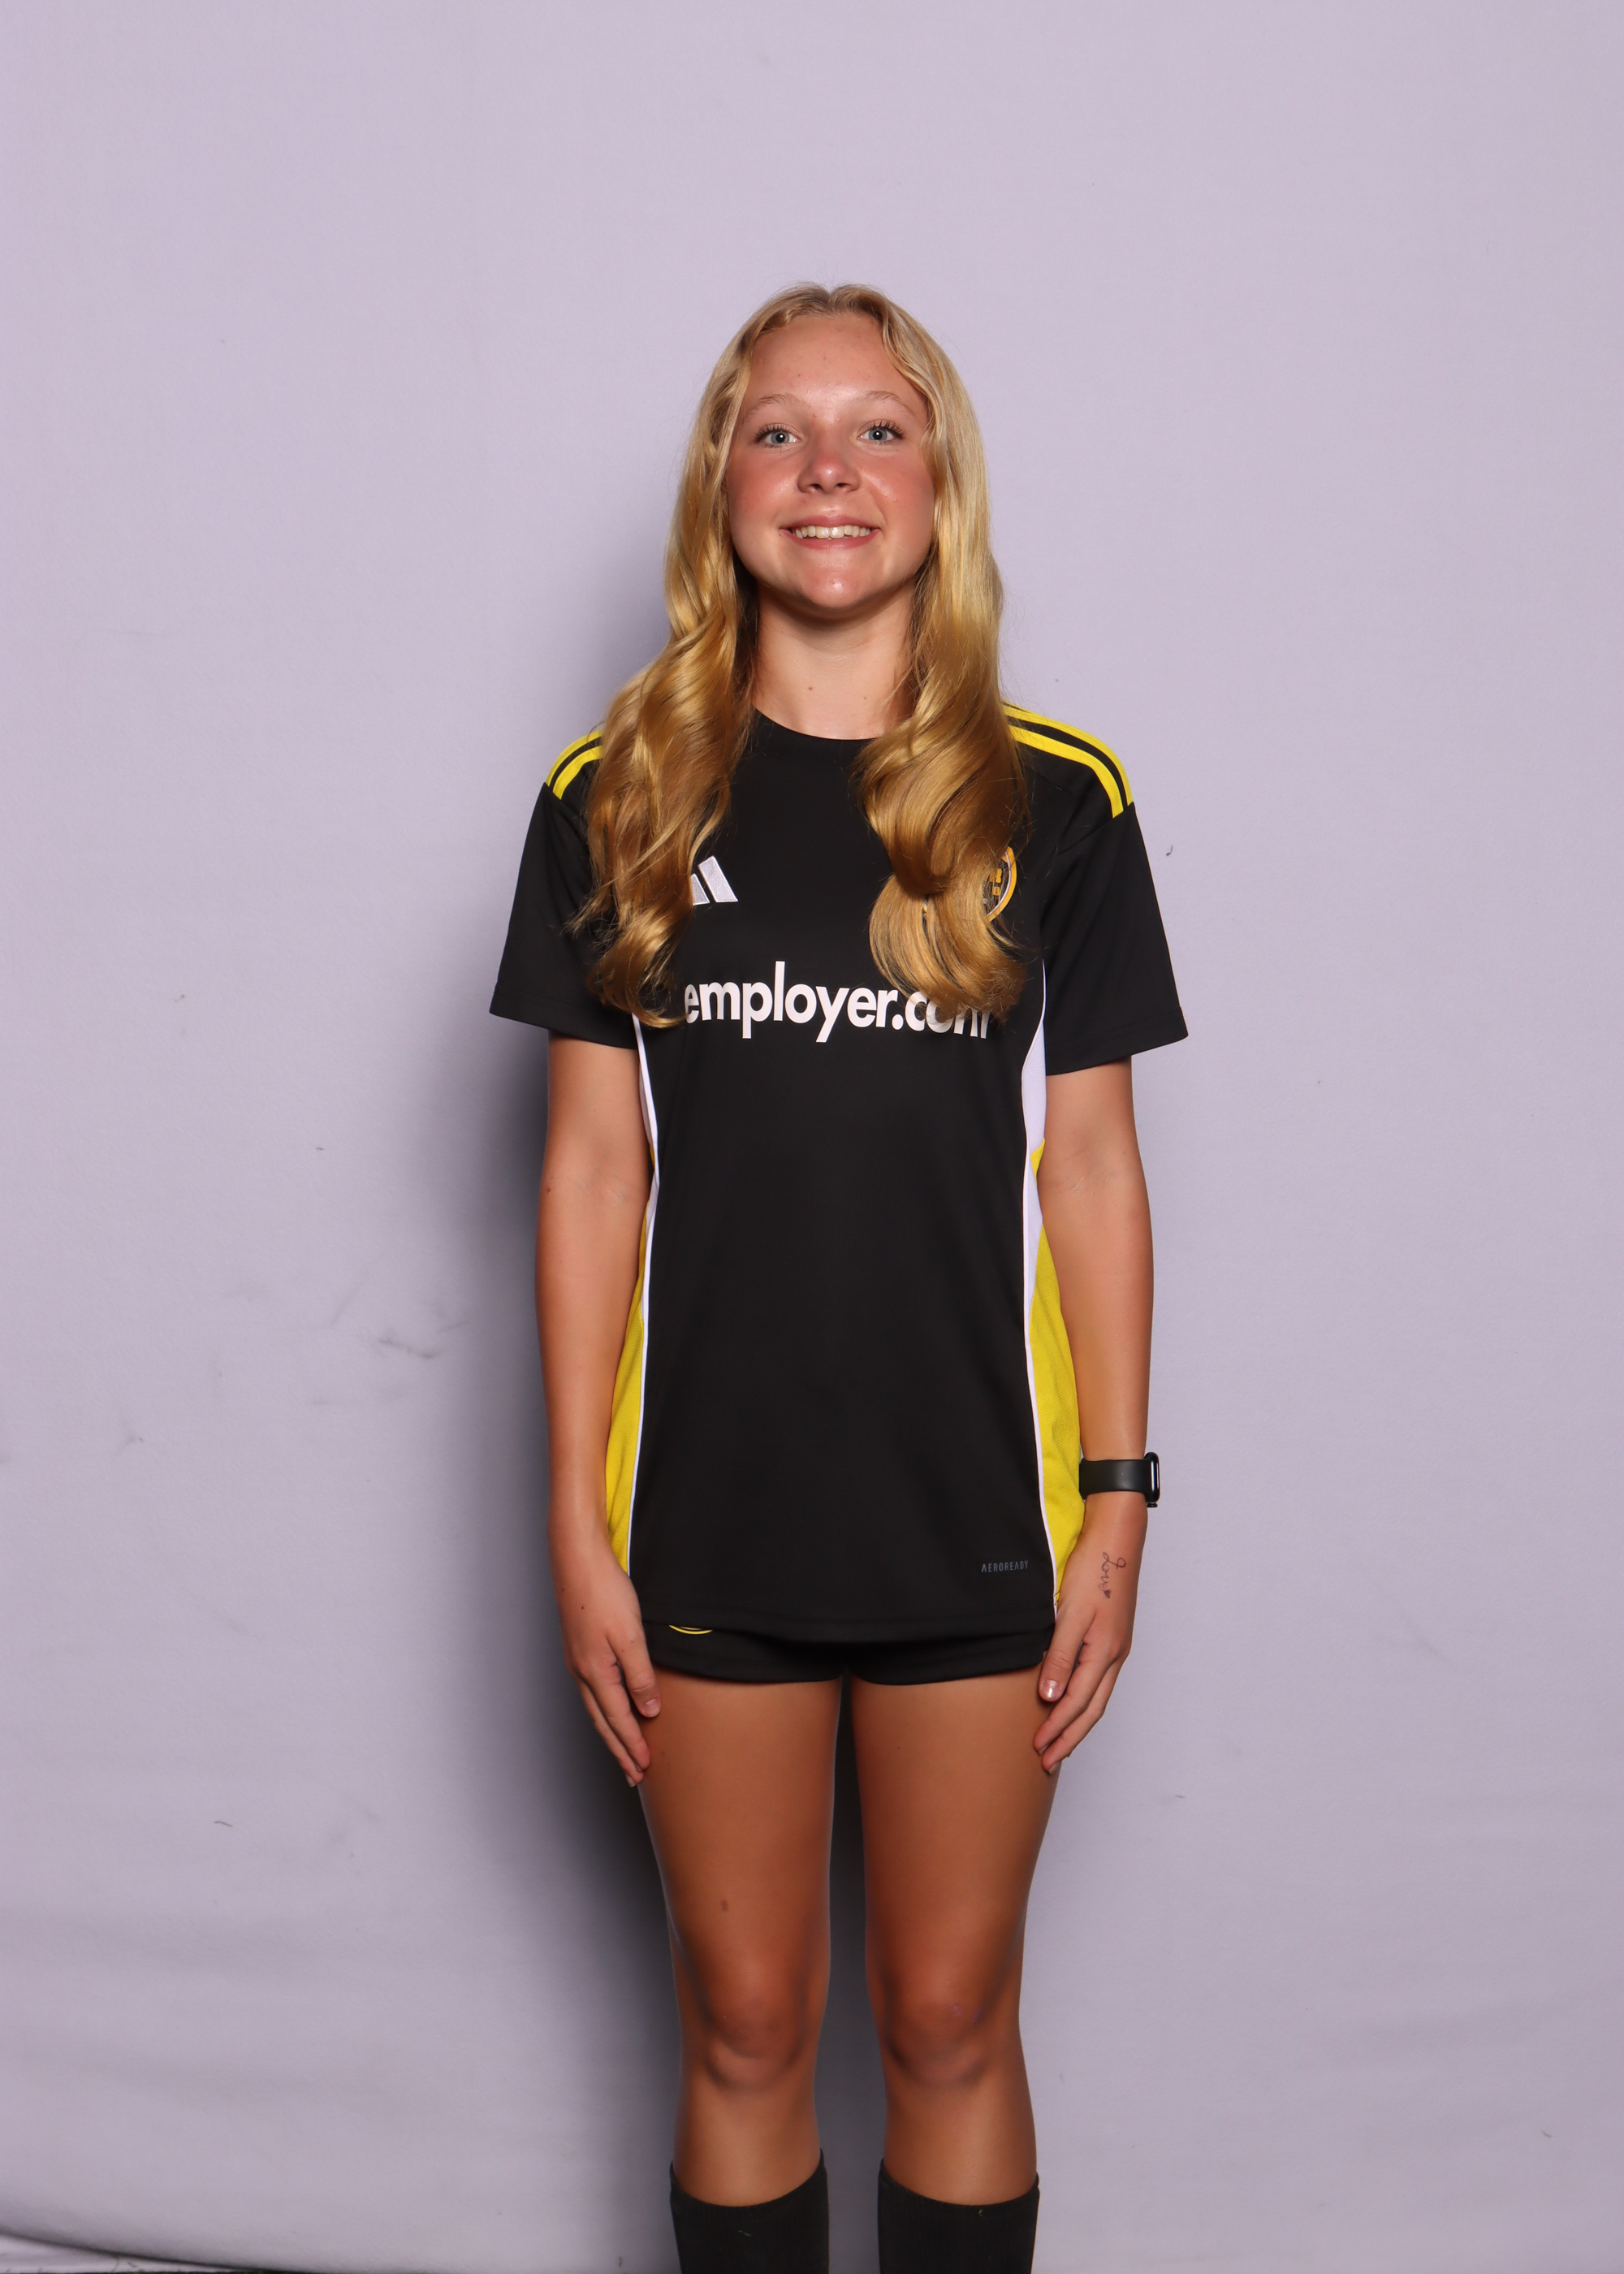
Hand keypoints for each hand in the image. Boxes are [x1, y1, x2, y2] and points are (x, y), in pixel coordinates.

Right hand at [551, 1529, 661, 1784]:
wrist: (576, 1559)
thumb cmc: (603, 1592)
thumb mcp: (630, 1636)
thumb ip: (640, 1675)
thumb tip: (649, 1709)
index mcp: (595, 1672)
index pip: (618, 1719)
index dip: (632, 1745)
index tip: (644, 1768)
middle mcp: (582, 1672)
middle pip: (602, 1722)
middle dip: (618, 1750)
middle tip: (632, 1775)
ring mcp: (577, 1661)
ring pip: (595, 1708)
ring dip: (611, 1733)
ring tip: (622, 1751)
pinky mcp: (578, 1648)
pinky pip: (593, 1691)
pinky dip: (604, 1710)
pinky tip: (611, 1709)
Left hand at [1033, 1493, 1146, 1772]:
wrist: (1117, 1538)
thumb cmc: (1094, 1570)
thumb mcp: (1071, 1614)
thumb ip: (1059, 1657)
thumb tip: (1048, 1698)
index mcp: (1104, 1653)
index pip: (1077, 1704)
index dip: (1057, 1729)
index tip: (1038, 1749)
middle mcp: (1113, 1656)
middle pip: (1091, 1709)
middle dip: (1070, 1738)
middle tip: (1048, 1761)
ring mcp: (1115, 1647)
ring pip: (1096, 1697)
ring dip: (1077, 1723)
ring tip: (1059, 1742)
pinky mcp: (1111, 1637)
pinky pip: (1097, 1679)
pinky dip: (1083, 1699)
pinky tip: (1071, 1701)